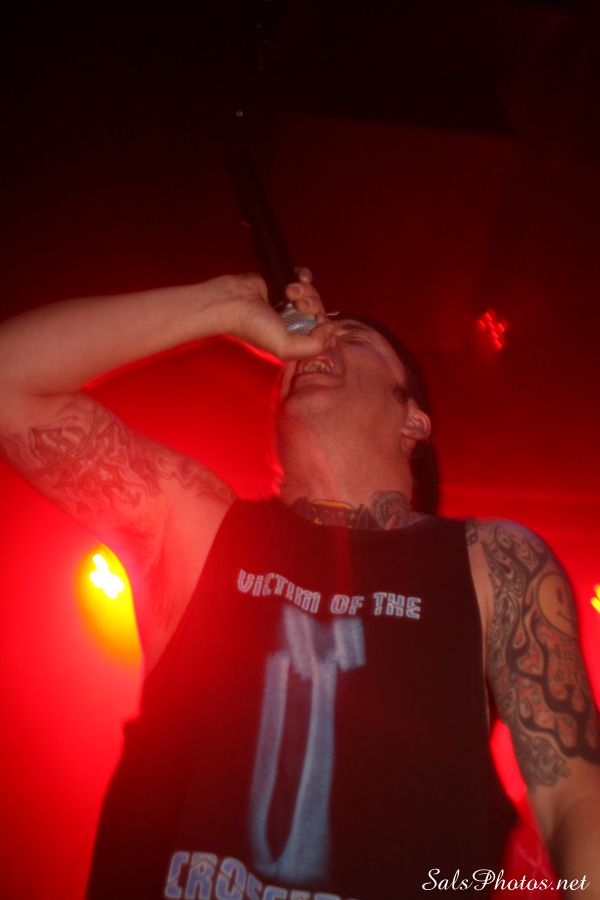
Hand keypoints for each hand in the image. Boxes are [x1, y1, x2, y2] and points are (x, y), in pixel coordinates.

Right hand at [206, 270, 330, 361]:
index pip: (322, 333)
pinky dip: (304, 276)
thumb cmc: (253, 327)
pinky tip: (295, 280)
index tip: (314, 322)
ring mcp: (290, 303)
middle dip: (313, 305)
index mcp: (295, 340)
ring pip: (313, 293)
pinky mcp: (284, 283)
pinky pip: (305, 278)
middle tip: (298, 305)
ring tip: (289, 292)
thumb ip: (314, 346)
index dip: (324, 325)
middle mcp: (294, 322)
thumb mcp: (285, 348)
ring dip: (306, 290)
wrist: (233, 301)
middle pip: (319, 310)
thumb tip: (331, 330)